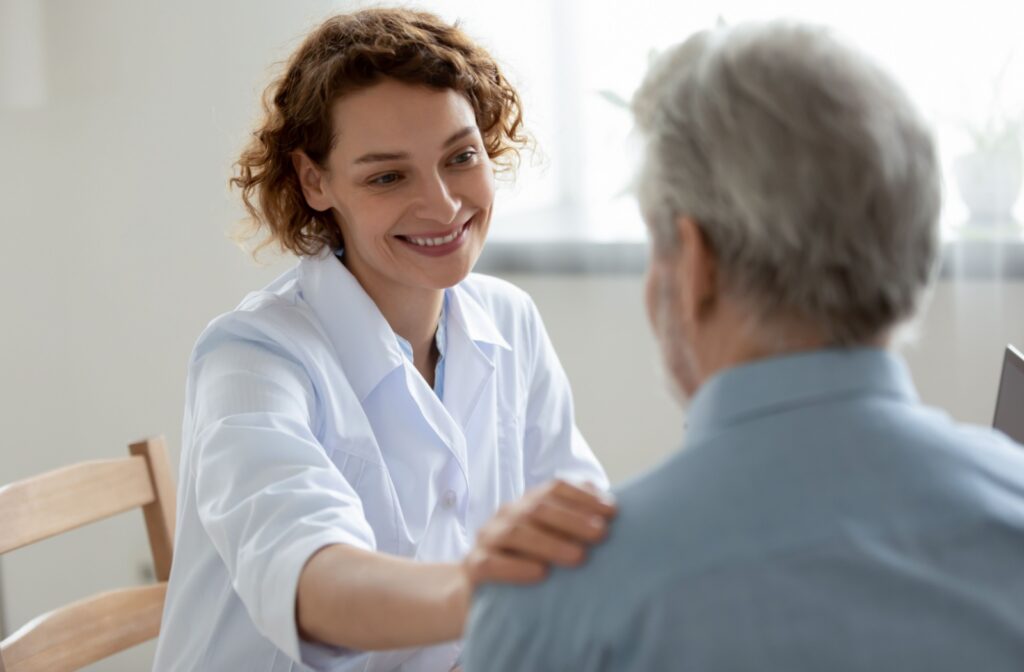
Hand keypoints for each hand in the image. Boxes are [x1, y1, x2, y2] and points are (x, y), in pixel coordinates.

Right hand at [462, 480, 615, 587]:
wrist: (481, 593)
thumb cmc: (529, 563)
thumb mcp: (554, 539)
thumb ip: (576, 521)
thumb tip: (610, 506)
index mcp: (528, 503)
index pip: (556, 488)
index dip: (584, 496)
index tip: (613, 511)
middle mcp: (508, 514)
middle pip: (538, 508)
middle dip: (573, 519)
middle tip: (601, 534)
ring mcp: (488, 538)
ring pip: (516, 532)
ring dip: (550, 543)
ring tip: (579, 557)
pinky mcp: (474, 566)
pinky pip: (491, 564)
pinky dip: (516, 567)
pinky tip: (540, 574)